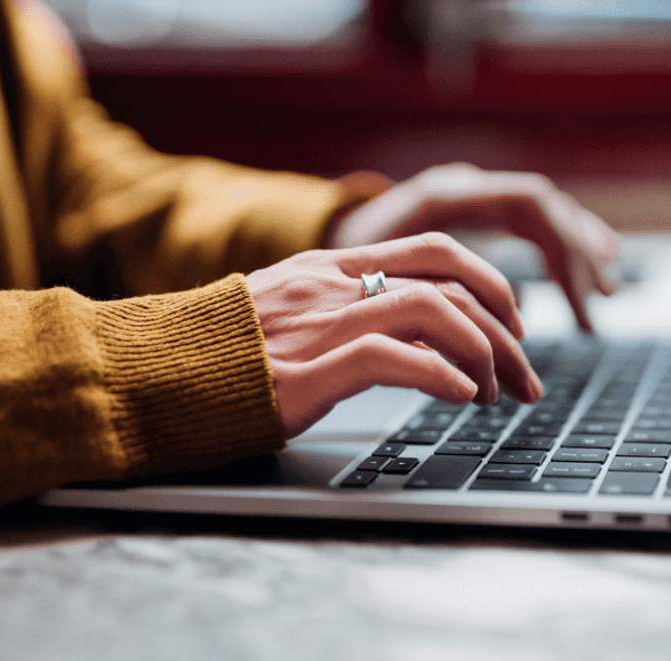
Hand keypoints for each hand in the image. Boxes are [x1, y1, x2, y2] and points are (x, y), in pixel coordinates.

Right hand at [245, 232, 544, 436]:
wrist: (145, 374)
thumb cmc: (217, 355)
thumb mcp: (286, 312)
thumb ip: (342, 309)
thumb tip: (410, 335)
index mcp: (332, 268)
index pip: (437, 251)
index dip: (491, 285)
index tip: (512, 328)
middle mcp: (333, 285)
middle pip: (452, 278)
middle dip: (505, 328)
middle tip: (525, 374)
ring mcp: (320, 324)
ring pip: (435, 312)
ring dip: (483, 355)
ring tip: (494, 394)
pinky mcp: (305, 372)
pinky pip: (394, 358)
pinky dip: (442, 376)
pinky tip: (462, 398)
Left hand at [331, 163, 621, 331]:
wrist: (310, 236)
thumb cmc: (334, 268)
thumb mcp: (374, 285)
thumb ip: (426, 306)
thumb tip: (477, 354)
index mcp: (443, 194)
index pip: (529, 205)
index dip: (561, 254)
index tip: (577, 305)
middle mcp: (462, 185)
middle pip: (544, 209)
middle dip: (578, 258)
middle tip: (600, 304)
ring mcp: (467, 194)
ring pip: (541, 213)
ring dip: (577, 250)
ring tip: (607, 290)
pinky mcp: (468, 211)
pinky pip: (528, 223)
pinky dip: (560, 246)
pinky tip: (589, 264)